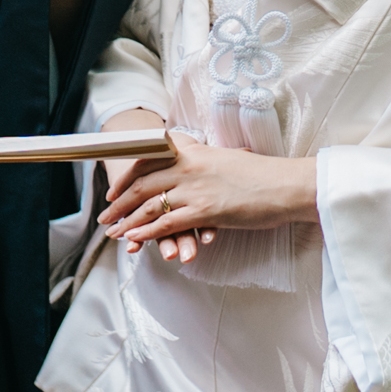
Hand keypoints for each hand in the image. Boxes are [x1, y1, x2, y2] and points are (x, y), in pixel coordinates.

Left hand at [97, 126, 315, 261]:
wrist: (286, 185)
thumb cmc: (264, 175)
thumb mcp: (227, 160)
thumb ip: (206, 163)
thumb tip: (197, 165)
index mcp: (194, 152)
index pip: (149, 159)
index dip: (127, 175)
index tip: (114, 189)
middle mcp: (189, 167)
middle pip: (142, 183)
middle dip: (118, 201)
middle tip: (104, 216)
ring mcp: (195, 189)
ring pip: (148, 204)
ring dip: (126, 220)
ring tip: (113, 233)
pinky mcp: (203, 211)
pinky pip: (165, 223)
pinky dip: (145, 232)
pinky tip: (134, 240)